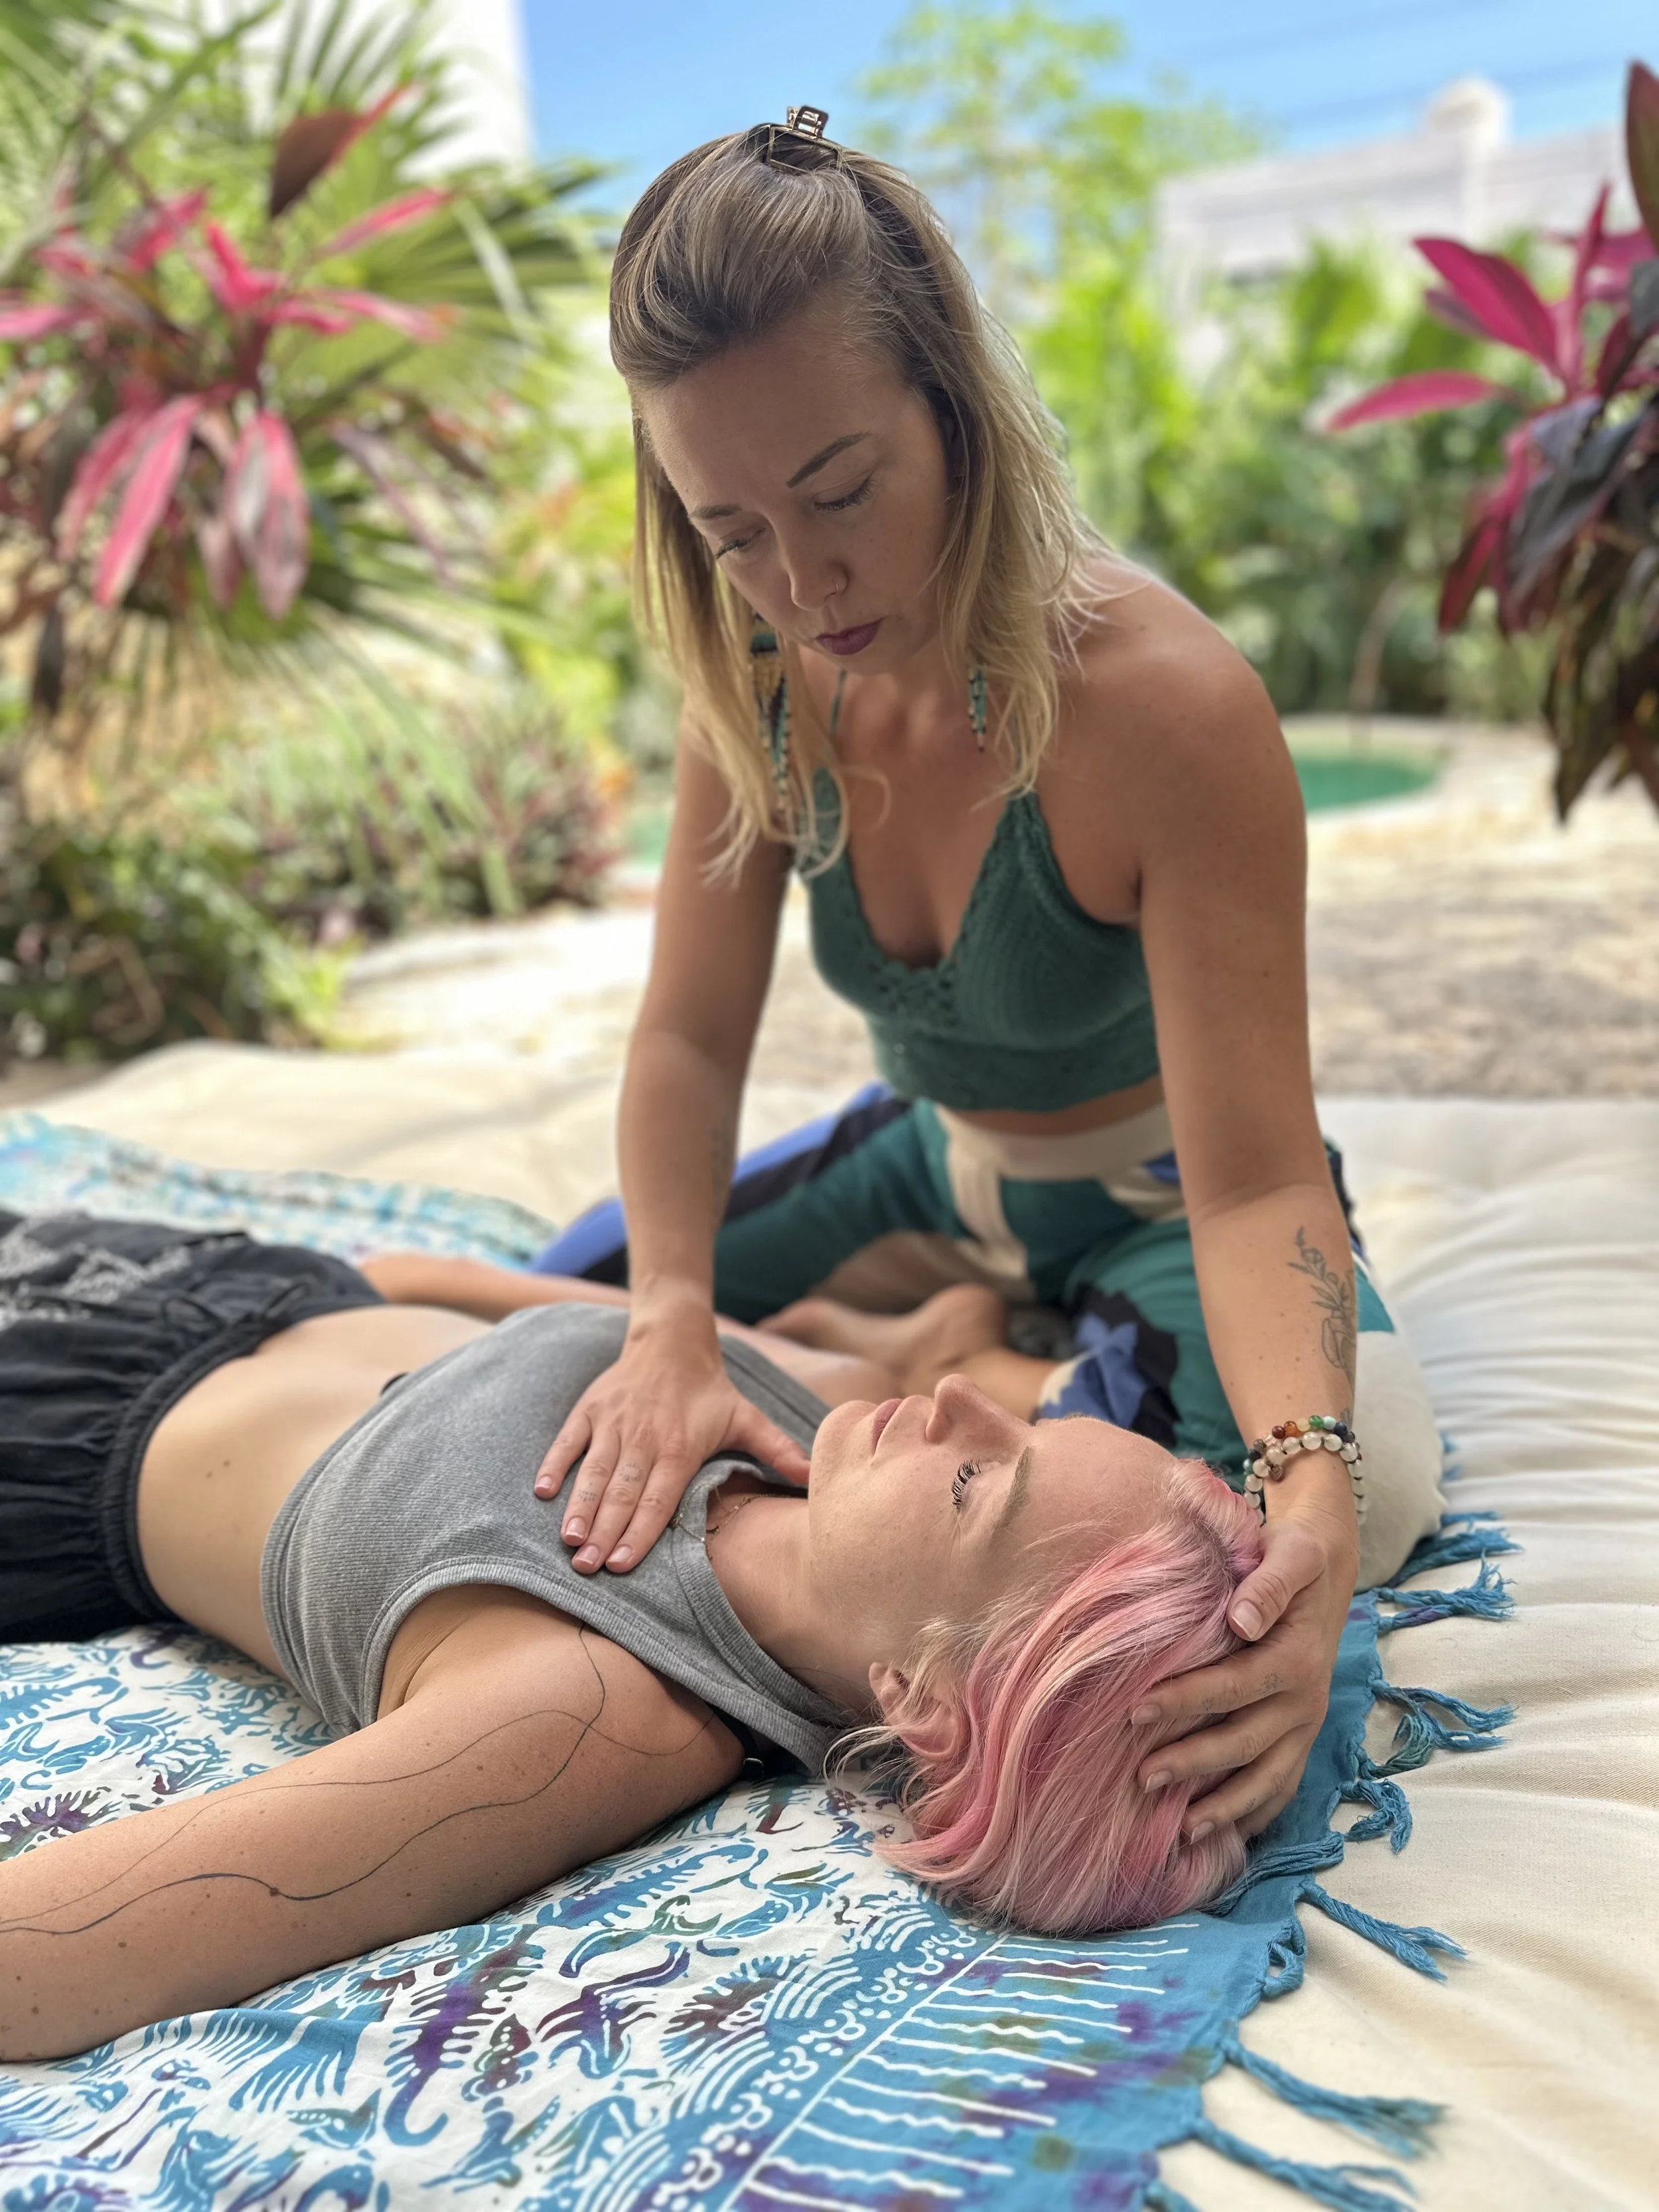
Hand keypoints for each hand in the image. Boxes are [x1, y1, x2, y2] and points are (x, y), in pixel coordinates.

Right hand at [532, 1307, 811, 1574]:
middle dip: (604, 1532)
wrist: (673, 1339)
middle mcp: (644, 1437)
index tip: (624, 1563)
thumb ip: (777, 1449)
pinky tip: (542, 1494)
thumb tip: (812, 1480)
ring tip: (569, 1541)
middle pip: (621, 1492)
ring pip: (593, 1471)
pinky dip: (554, 1465)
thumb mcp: (747, 1417)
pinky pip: (568, 1441)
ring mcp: (613, 1422)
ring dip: (579, 1508)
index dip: (641, 1530)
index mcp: (680, 1446)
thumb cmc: (710, 1390)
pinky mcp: (590, 1409)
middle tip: (587, 1568)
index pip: (659, 1496)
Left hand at [1131, 1494, 1357, 1840]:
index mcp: (1297, 1658)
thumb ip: (1268, 1585)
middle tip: (1141, 1777)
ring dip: (1226, 1806)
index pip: (1233, 1687)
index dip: (1186, 1701)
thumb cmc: (1296, 1559)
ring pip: (1267, 1777)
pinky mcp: (1301, 1736)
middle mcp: (1305, 1699)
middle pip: (1244, 1741)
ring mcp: (1305, 1724)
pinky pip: (1282, 1784)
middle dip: (1193, 1763)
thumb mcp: (1290, 1555)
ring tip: (1182, 1831)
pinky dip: (1254, 1814)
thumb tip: (1242, 1619)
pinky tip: (1223, 1838)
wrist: (1326, 1569)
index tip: (1136, 1710)